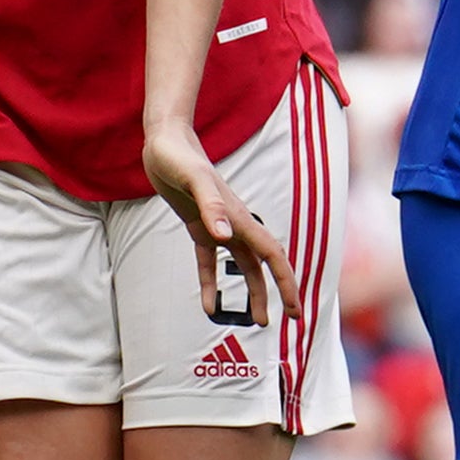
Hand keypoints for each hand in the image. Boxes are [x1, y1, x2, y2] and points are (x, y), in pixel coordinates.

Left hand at [143, 117, 300, 326]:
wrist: (164, 141)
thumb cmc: (179, 157)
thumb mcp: (193, 180)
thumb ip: (210, 206)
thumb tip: (225, 236)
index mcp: (239, 217)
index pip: (271, 255)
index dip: (285, 281)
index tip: (295, 307)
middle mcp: (234, 224)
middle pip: (263, 265)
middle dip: (279, 291)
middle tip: (290, 319)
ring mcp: (218, 225)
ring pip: (243, 266)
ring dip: (252, 292)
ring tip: (258, 319)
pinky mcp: (199, 226)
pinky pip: (209, 261)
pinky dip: (210, 283)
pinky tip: (207, 304)